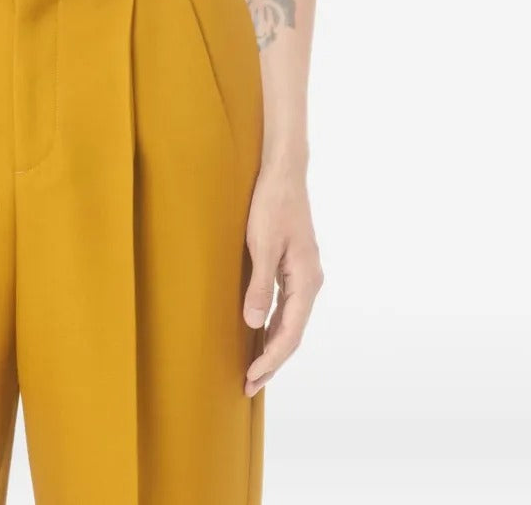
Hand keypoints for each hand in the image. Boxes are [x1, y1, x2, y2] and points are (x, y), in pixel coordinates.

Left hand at [242, 159, 323, 395]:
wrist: (283, 173)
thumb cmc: (272, 204)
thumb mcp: (261, 244)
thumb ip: (259, 285)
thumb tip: (253, 325)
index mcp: (306, 280)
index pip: (289, 333)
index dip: (270, 359)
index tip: (251, 377)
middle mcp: (310, 281)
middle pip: (292, 332)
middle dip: (271, 360)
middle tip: (248, 385)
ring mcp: (305, 274)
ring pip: (290, 321)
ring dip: (272, 345)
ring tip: (253, 368)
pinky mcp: (295, 267)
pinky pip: (287, 306)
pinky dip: (274, 325)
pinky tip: (260, 332)